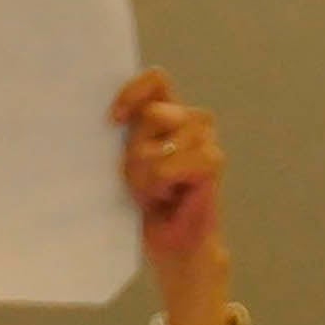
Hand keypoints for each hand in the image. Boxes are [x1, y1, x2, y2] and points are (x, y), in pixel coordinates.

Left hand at [114, 73, 225, 291]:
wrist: (173, 244)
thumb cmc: (148, 204)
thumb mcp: (127, 161)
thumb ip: (128, 130)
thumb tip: (110, 115)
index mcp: (166, 113)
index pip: (156, 80)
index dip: (133, 92)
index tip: (113, 121)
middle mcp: (189, 120)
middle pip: (154, 112)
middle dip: (137, 148)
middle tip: (139, 179)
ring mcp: (205, 138)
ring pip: (164, 136)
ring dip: (148, 168)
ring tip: (155, 191)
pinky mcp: (213, 160)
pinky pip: (177, 160)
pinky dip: (165, 180)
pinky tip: (170, 196)